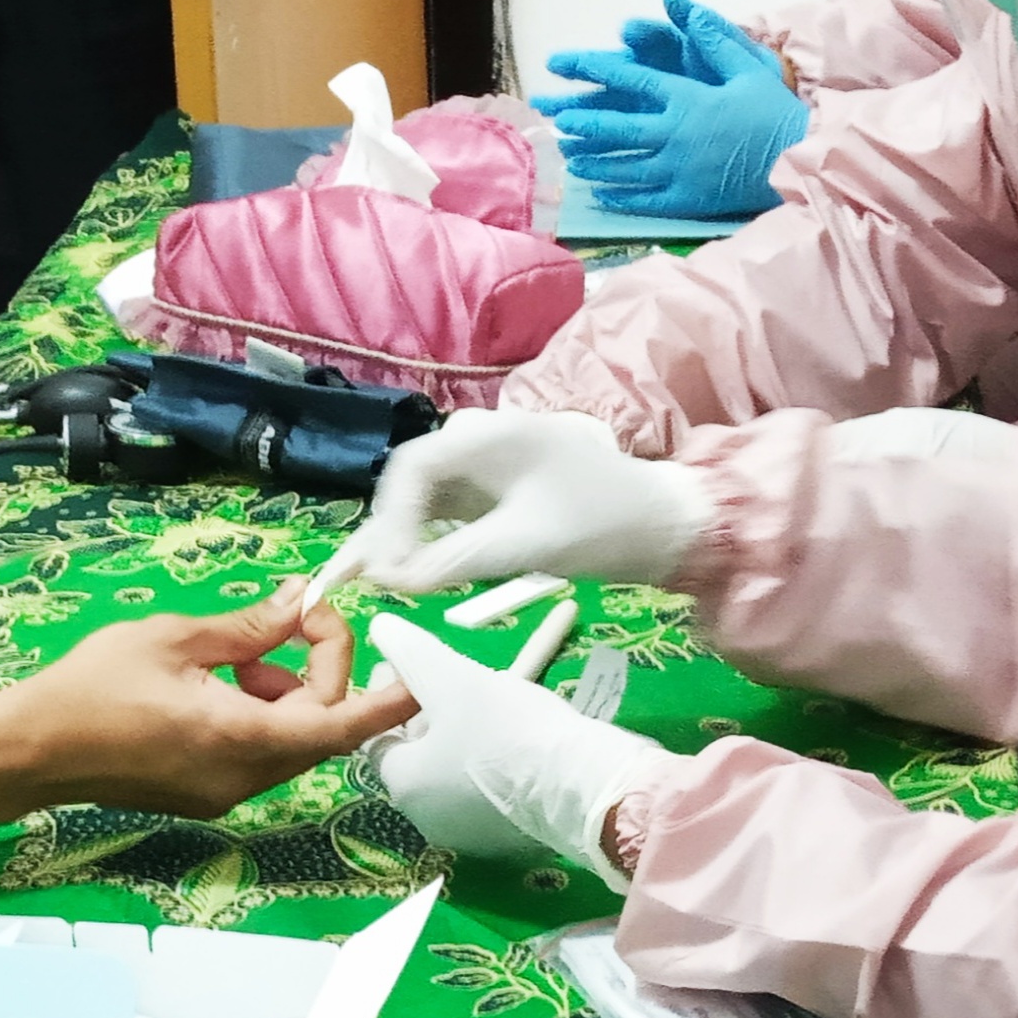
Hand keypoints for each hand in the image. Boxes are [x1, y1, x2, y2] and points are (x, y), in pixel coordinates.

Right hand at [0, 592, 412, 817]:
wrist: (30, 751)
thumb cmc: (92, 687)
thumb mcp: (174, 637)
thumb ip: (248, 625)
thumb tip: (301, 602)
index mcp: (241, 738)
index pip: (342, 726)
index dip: (390, 703)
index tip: (418, 673)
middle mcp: (243, 778)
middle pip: (320, 728)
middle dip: (319, 671)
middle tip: (289, 621)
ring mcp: (224, 794)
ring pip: (290, 741)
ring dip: (285, 692)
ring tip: (236, 652)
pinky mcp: (205, 795)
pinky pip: (258, 753)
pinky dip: (259, 713)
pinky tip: (217, 683)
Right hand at [343, 409, 711, 597]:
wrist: (663, 524)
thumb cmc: (603, 523)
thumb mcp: (527, 545)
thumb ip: (455, 559)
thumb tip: (390, 580)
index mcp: (490, 435)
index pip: (412, 468)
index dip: (389, 520)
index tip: (383, 571)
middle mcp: (479, 439)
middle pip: (409, 481)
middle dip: (384, 531)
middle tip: (354, 582)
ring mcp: (485, 464)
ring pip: (421, 498)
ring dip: (395, 538)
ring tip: (356, 580)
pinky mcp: (493, 490)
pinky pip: (442, 511)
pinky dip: (420, 540)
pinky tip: (397, 571)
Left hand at [368, 617, 674, 885]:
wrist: (582, 787)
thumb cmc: (506, 730)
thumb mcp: (454, 678)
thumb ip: (414, 654)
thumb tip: (381, 625)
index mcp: (403, 786)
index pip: (381, 738)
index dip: (394, 698)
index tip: (419, 671)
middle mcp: (426, 821)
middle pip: (418, 758)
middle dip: (430, 719)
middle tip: (457, 683)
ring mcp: (469, 837)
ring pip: (453, 778)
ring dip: (462, 743)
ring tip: (490, 708)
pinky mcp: (508, 844)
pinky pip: (487, 798)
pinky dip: (491, 770)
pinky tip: (517, 743)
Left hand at [534, 0, 807, 219]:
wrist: (800, 159)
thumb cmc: (775, 111)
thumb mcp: (747, 68)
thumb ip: (712, 39)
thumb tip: (685, 6)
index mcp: (686, 97)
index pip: (630, 78)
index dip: (594, 69)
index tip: (564, 64)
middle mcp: (674, 133)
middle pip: (616, 126)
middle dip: (583, 121)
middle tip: (557, 120)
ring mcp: (677, 169)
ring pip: (624, 165)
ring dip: (594, 161)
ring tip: (571, 159)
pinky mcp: (686, 198)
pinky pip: (644, 199)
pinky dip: (619, 196)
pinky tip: (601, 194)